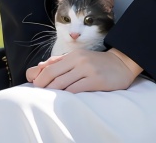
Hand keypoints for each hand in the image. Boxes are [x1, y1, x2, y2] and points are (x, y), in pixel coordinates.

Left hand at [26, 48, 141, 92]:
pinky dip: (67, 97)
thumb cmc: (95, 63)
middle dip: (42, 87)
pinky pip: (76, 90)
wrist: (121, 64)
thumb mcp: (77, 58)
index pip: (49, 68)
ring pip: (63, 84)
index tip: (35, 88)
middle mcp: (78, 60)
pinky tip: (65, 101)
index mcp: (72, 55)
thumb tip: (37, 69)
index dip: (39, 80)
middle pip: (53, 75)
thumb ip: (58, 62)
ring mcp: (87, 69)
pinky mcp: (96, 80)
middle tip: (39, 96)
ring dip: (53, 94)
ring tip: (49, 100)